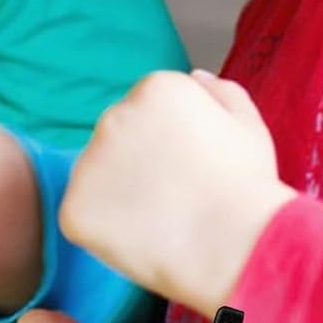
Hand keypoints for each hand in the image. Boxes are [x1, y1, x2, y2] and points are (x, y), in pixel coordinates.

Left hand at [59, 70, 292, 312]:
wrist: (234, 246)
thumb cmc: (248, 187)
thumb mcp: (248, 125)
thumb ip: (220, 92)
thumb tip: (194, 76)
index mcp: (155, 88)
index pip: (148, 110)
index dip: (173, 145)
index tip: (195, 168)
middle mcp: (113, 114)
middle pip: (119, 139)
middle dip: (141, 164)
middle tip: (178, 197)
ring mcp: (88, 160)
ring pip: (99, 177)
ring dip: (121, 195)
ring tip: (163, 220)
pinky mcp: (74, 207)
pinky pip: (84, 216)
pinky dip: (105, 231)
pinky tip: (142, 240)